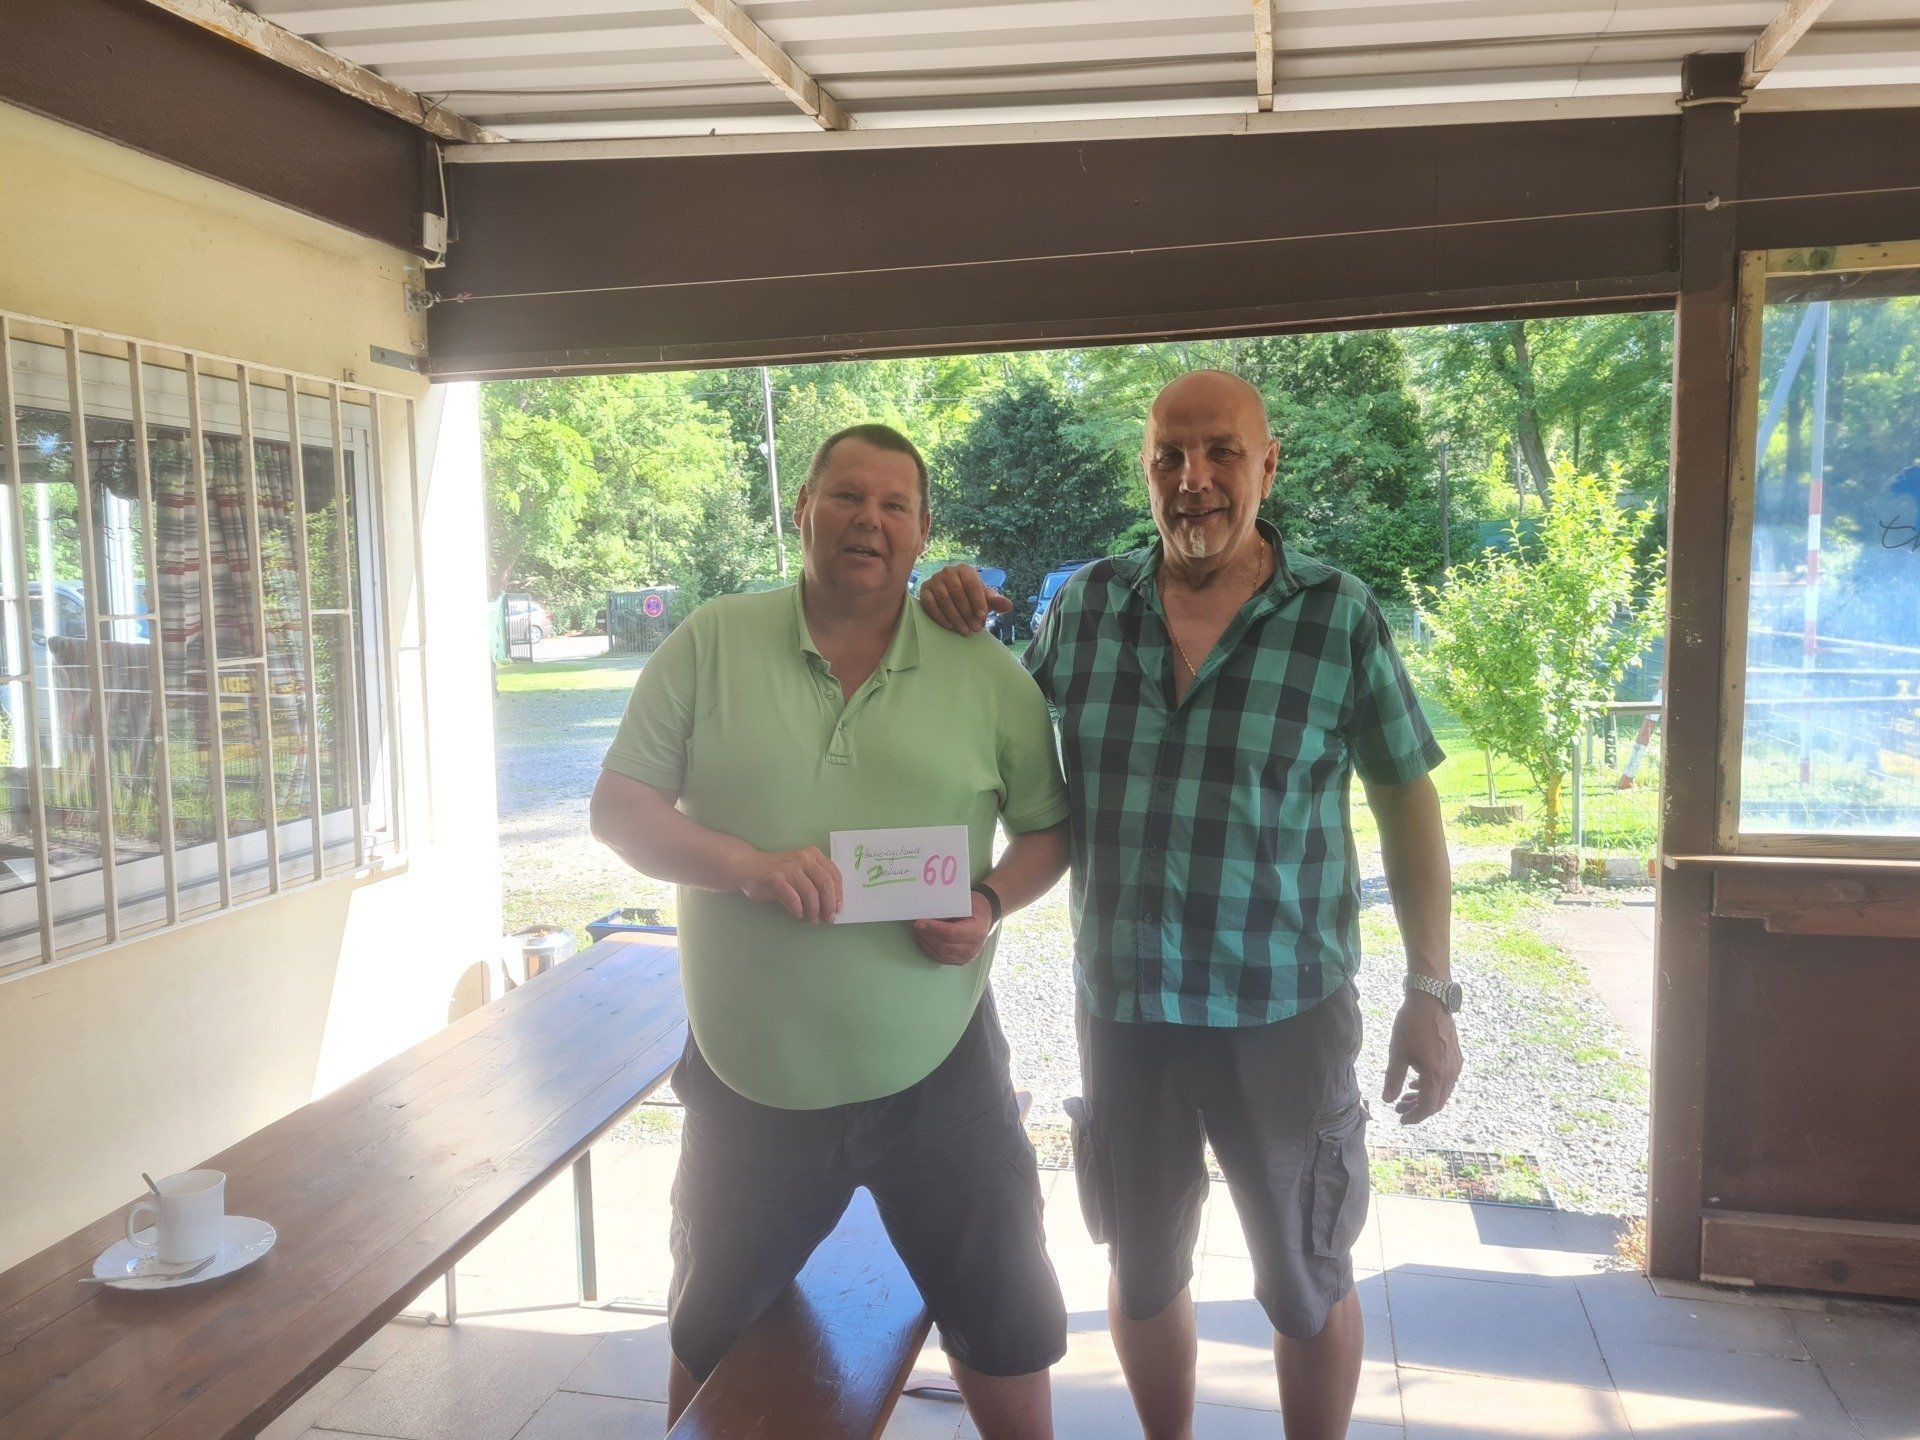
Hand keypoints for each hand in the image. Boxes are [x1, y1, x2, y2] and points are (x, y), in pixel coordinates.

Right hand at [739, 846, 841, 922]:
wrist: (747, 866)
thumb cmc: (778, 871)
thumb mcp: (801, 869)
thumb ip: (816, 879)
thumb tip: (832, 903)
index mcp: (813, 855)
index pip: (834, 875)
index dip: (839, 894)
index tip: (838, 909)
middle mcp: (803, 858)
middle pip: (825, 884)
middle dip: (830, 905)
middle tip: (829, 918)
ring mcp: (789, 868)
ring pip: (810, 893)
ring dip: (814, 910)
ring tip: (813, 920)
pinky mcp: (775, 879)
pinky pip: (793, 898)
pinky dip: (798, 909)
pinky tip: (799, 915)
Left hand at [910, 892, 993, 965]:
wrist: (985, 918)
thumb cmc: (974, 908)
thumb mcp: (964, 904)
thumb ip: (948, 910)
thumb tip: (926, 914)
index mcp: (977, 931)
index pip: (951, 933)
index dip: (933, 929)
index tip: (918, 922)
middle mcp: (973, 948)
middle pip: (944, 945)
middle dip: (926, 935)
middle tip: (913, 925)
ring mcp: (967, 957)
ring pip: (940, 954)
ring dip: (925, 942)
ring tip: (916, 931)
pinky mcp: (960, 961)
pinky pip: (941, 958)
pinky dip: (929, 949)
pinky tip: (922, 939)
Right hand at [918, 564, 1010, 634]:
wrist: (952, 597)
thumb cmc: (971, 597)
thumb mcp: (984, 598)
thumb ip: (996, 601)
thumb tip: (1008, 606)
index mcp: (965, 569)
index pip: (972, 584)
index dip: (978, 601)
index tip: (983, 617)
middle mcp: (948, 571)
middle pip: (958, 592)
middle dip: (967, 612)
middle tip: (975, 629)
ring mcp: (934, 580)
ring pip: (944, 599)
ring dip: (955, 617)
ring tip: (964, 631)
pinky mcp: (924, 590)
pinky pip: (930, 604)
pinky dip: (940, 616)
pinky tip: (950, 627)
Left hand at [1381, 993, 1461, 1123]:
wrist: (1431, 999)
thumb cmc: (1411, 1024)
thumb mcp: (1397, 1053)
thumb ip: (1393, 1079)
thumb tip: (1387, 1100)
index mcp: (1435, 1075)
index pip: (1428, 1107)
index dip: (1415, 1117)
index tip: (1401, 1119)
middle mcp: (1450, 1073)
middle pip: (1437, 1102)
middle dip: (1418, 1109)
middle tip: (1400, 1109)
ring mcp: (1455, 1064)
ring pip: (1442, 1091)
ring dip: (1425, 1097)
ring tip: (1406, 1096)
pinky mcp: (1456, 1056)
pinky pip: (1447, 1079)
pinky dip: (1432, 1085)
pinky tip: (1417, 1081)